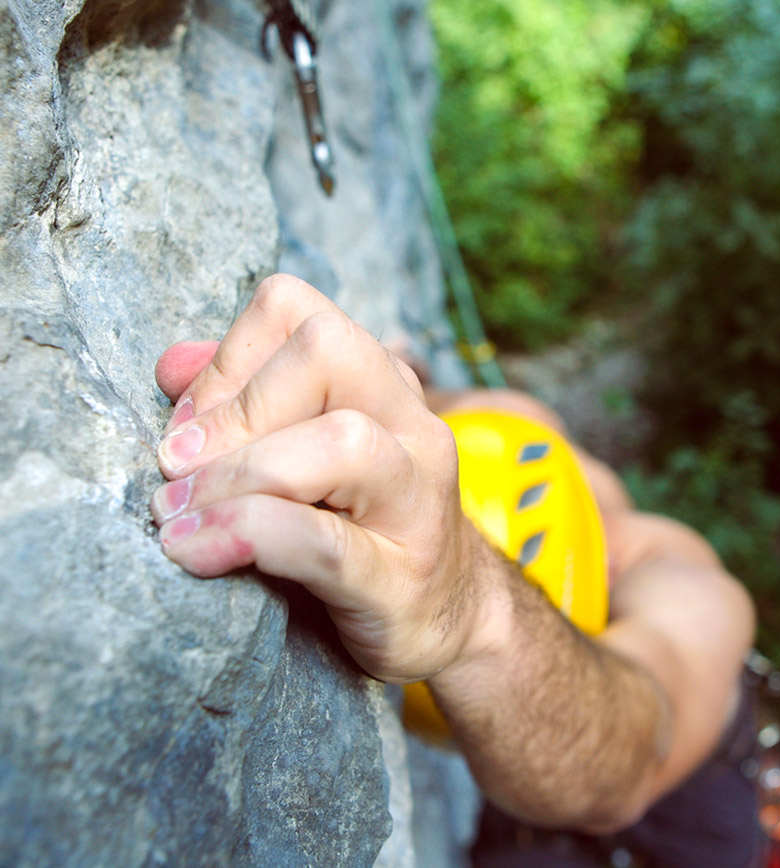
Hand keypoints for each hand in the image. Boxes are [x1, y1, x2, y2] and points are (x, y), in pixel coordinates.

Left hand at [151, 274, 486, 683]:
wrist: (452, 622)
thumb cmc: (362, 533)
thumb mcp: (306, 456)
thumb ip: (246, 404)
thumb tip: (173, 364)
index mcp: (383, 386)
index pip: (297, 310)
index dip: (227, 358)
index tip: (189, 424)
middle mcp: (414, 428)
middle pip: (326, 351)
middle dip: (234, 407)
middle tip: (176, 471)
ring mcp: (418, 501)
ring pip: (339, 441)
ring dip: (235, 474)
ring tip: (177, 514)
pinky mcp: (401, 579)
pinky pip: (321, 540)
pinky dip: (244, 536)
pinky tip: (197, 553)